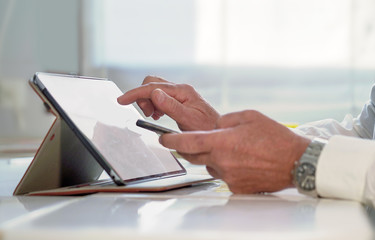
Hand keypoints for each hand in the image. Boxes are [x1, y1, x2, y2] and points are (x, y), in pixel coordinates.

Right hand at [117, 76, 219, 130]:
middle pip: (152, 83)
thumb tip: (155, 93)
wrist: (218, 133)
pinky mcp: (178, 100)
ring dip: (148, 102)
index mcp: (183, 91)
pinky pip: (159, 97)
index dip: (135, 93)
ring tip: (154, 116)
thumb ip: (171, 107)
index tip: (122, 100)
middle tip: (148, 114)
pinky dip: (154, 105)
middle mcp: (181, 89)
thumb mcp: (188, 120)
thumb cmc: (207, 129)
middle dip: (143, 97)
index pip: (153, 87)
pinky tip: (158, 115)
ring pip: (154, 90)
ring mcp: (180, 94)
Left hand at [159, 110, 310, 193]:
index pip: (187, 142)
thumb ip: (225, 120)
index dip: (171, 140)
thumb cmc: (275, 137)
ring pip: (210, 165)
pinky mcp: (236, 187)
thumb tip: (214, 126)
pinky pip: (223, 175)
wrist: (296, 161)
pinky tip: (242, 160)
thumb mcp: (248, 116)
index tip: (163, 138)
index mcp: (222, 142)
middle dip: (187, 148)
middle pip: (193, 156)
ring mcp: (228, 176)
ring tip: (232, 149)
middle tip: (187, 141)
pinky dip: (226, 166)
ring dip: (212, 157)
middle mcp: (221, 161)